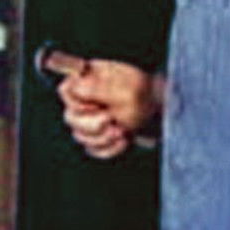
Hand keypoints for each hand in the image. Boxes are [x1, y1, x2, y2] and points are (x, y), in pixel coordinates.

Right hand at [47, 54, 162, 160]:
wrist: (164, 111)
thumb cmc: (147, 97)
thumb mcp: (124, 91)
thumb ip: (95, 88)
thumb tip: (72, 85)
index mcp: (88, 79)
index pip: (64, 91)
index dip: (78, 103)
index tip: (99, 107)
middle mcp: (87, 98)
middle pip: (70, 118)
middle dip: (92, 125)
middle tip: (112, 121)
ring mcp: (92, 117)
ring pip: (80, 137)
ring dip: (103, 138)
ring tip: (122, 131)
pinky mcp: (101, 135)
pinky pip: (93, 149)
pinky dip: (109, 148)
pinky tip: (124, 140)